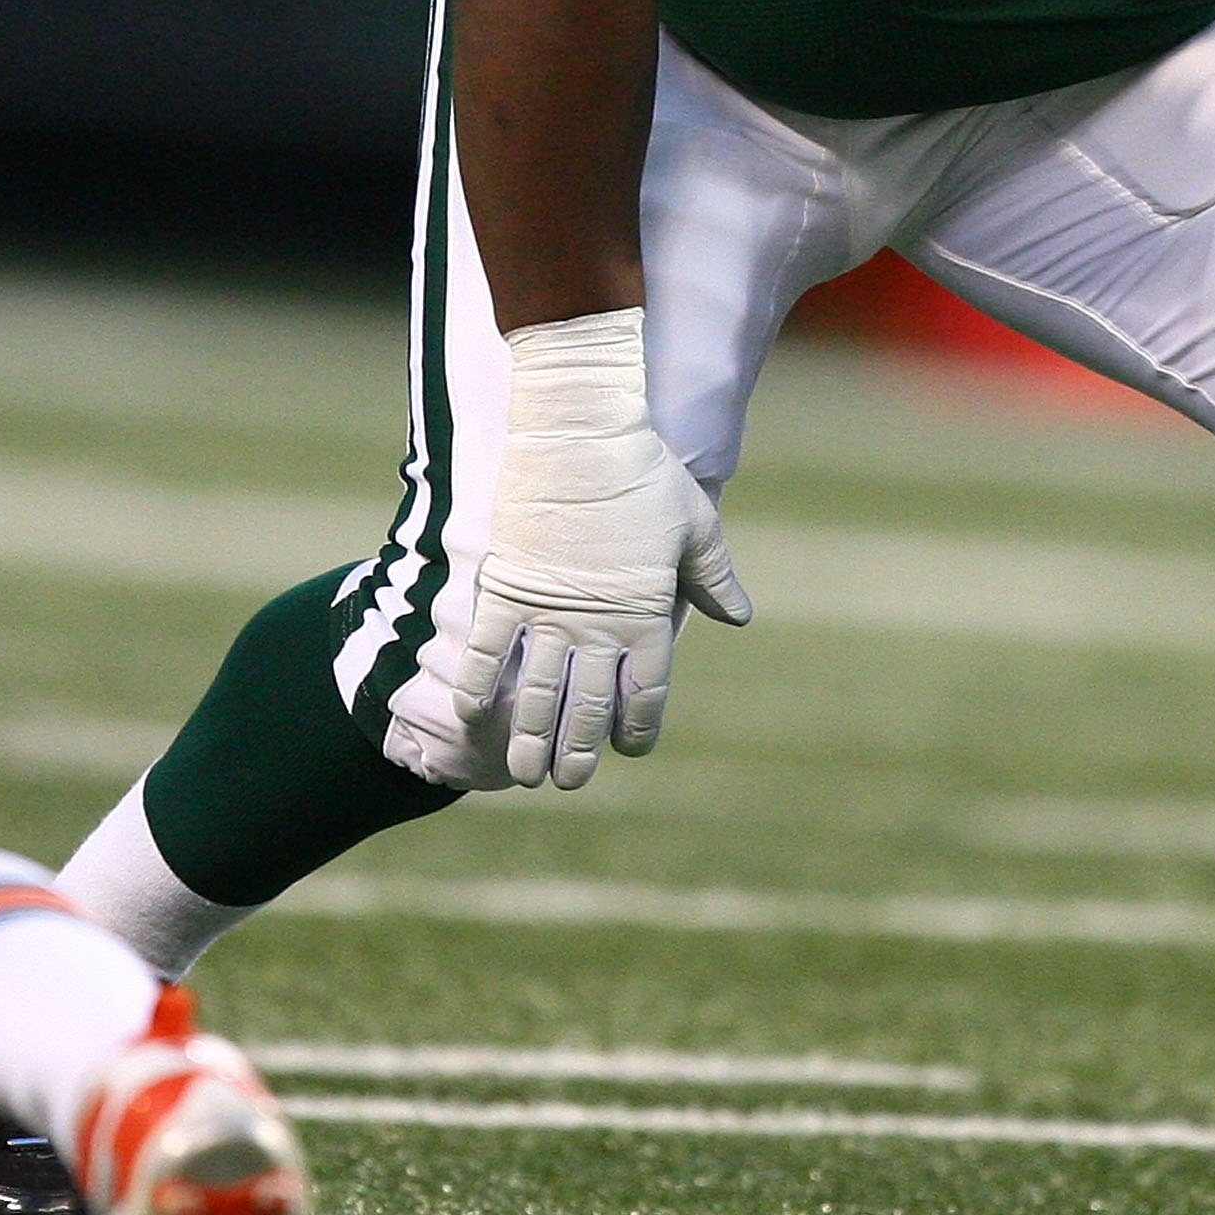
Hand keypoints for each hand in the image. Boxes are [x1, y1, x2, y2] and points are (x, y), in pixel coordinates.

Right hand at [453, 308, 750, 787]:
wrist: (579, 433)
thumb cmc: (644, 474)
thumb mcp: (696, 525)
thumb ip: (715, 578)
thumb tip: (740, 616)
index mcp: (648, 615)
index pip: (646, 692)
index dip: (638, 727)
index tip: (630, 747)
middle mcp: (599, 625)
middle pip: (588, 708)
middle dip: (579, 752)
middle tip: (569, 781)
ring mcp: (548, 611)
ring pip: (538, 695)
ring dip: (531, 739)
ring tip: (527, 776)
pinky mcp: (505, 588)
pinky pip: (488, 652)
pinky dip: (479, 687)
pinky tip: (473, 717)